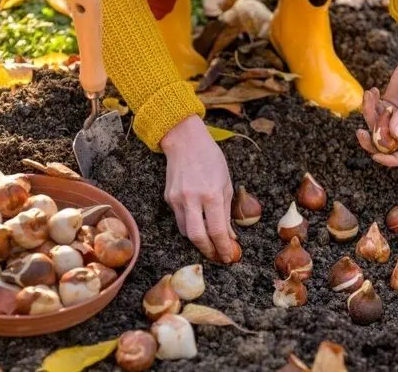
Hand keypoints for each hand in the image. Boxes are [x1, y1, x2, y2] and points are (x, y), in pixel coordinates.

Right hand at [160, 115, 234, 261]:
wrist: (185, 141)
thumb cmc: (210, 158)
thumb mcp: (226, 183)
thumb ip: (227, 212)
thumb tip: (229, 236)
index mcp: (212, 194)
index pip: (217, 230)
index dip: (223, 247)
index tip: (228, 256)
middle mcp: (192, 198)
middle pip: (197, 237)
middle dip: (208, 251)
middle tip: (217, 256)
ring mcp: (177, 199)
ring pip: (186, 231)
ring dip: (198, 240)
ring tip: (209, 242)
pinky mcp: (168, 198)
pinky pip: (179, 219)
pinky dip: (190, 225)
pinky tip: (198, 223)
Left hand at [356, 57, 397, 165]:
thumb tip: (393, 135)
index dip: (391, 160)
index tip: (376, 156)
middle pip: (385, 145)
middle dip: (370, 141)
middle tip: (360, 132)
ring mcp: (394, 117)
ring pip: (375, 127)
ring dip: (368, 113)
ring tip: (370, 95)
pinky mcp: (385, 106)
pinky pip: (372, 112)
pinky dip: (369, 103)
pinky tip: (372, 91)